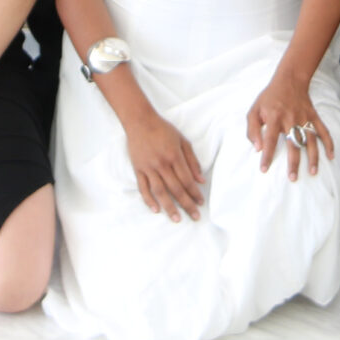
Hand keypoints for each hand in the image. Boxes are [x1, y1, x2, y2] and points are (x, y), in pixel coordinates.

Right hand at [120, 105, 204, 220]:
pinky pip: (143, 188)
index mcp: (174, 156)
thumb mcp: (182, 140)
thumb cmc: (163, 129)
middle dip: (187, 204)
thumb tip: (200, 179)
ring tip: (176, 219)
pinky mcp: (138, 169)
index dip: (195, 193)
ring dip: (169, 207)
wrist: (139, 121)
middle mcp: (162, 164)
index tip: (201, 203)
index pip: (187, 180)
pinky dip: (149, 200)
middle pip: (176, 189)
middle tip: (195, 216)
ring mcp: (148, 168)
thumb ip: (192, 160)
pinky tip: (156, 210)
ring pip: (160, 191)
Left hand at [246, 69, 333, 180]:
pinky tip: (331, 156)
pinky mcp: (314, 116)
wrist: (289, 80)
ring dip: (313, 157)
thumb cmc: (269, 98)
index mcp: (274, 117)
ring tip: (313, 172)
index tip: (264, 169)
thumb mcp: (254, 110)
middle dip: (293, 162)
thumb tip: (257, 148)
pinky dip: (329, 144)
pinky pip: (323, 131)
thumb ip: (252, 129)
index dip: (267, 155)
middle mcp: (290, 119)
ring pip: (311, 140)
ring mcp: (304, 118)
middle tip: (293, 178)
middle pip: (293, 143)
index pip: (270, 139)